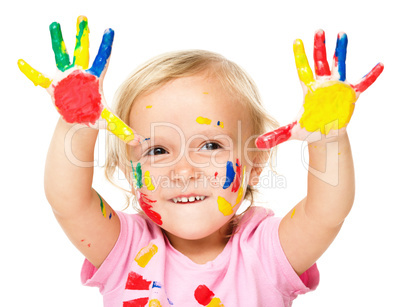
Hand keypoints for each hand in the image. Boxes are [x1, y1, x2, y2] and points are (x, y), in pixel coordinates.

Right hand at [18, 16, 140, 143]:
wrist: (78, 120)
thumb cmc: (93, 115)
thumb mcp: (108, 122)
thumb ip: (122, 130)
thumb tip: (138, 142)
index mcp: (95, 79)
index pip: (103, 60)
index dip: (106, 46)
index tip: (110, 30)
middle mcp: (80, 74)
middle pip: (82, 51)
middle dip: (83, 35)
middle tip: (83, 17)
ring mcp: (66, 78)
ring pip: (61, 56)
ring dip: (57, 41)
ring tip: (54, 24)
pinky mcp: (54, 86)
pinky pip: (40, 78)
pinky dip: (31, 71)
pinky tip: (21, 62)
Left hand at [256, 30, 383, 148]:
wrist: (326, 136)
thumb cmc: (309, 130)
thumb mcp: (293, 132)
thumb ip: (277, 135)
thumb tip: (258, 143)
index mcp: (309, 90)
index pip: (303, 70)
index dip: (300, 56)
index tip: (296, 41)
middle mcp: (323, 85)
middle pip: (320, 62)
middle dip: (319, 47)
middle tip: (318, 31)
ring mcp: (337, 87)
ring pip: (339, 65)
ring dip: (340, 51)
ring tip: (341, 35)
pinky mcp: (350, 94)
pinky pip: (363, 83)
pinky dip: (371, 75)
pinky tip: (380, 65)